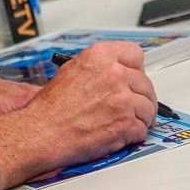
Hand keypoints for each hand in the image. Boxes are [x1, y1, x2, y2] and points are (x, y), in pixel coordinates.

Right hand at [0, 41, 156, 189]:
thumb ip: (98, 67)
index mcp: (101, 57)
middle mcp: (114, 75)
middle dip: (141, 97)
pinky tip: (123, 135)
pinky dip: (134, 135)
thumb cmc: (50, 109)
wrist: (41, 133)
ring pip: (148, 107)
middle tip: (133, 106)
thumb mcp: (71, 71)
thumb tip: (115, 71)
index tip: (135, 78)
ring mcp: (122, 100)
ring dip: (141, 117)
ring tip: (129, 123)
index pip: (135, 55)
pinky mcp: (126, 124)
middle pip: (146, 84)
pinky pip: (142, 129)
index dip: (135, 69)